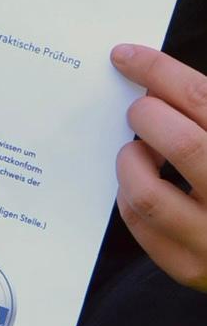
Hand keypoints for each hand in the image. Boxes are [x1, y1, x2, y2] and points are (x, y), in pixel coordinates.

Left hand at [110, 44, 206, 290]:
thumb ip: (203, 109)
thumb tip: (155, 77)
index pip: (200, 100)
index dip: (158, 71)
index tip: (125, 56)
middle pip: (181, 143)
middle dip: (147, 115)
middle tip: (141, 111)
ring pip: (148, 192)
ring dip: (132, 159)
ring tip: (142, 149)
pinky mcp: (191, 269)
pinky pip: (140, 224)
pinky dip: (128, 194)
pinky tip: (144, 181)